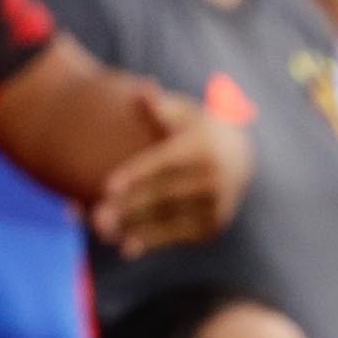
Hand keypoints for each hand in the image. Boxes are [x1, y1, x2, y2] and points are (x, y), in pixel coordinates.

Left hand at [89, 103, 254, 252]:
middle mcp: (213, 177)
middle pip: (164, 195)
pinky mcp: (214, 224)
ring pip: (169, 218)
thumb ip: (161, 106)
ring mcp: (216, 204)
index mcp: (201, 147)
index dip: (135, 175)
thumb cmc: (197, 130)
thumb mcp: (184, 112)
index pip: (164, 163)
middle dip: (129, 207)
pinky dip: (153, 242)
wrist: (241, 157)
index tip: (107, 187)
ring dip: (135, 228)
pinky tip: (127, 247)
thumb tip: (143, 90)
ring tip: (104, 233)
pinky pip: (179, 235)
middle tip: (96, 217)